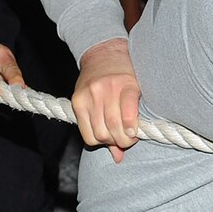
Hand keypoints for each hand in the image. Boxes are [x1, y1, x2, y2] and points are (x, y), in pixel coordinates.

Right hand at [73, 37, 140, 162]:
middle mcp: (106, 89)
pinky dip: (95, 140)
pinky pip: (85, 133)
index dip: (132, 132)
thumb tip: (119, 157)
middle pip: (112, 129)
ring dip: (109, 142)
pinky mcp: (76, 101)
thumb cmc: (125, 75)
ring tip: (115, 136)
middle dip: (122, 141)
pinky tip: (102, 133)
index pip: (128, 114)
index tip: (134, 134)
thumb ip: (131, 120)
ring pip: (98, 134)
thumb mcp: (136, 91)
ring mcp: (90, 95)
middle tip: (127, 139)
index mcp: (127, 84)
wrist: (103, 54)